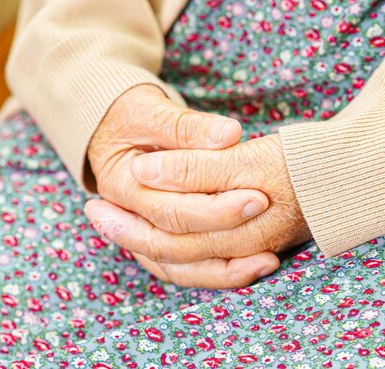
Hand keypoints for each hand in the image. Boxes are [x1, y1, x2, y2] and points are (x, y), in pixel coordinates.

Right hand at [86, 85, 278, 283]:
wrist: (116, 129)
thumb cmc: (133, 115)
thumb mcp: (153, 111)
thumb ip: (188, 126)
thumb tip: (230, 135)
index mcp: (121, 185)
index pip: (169, 210)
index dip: (214, 208)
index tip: (257, 194)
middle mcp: (128, 218)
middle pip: (176, 241)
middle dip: (224, 229)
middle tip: (266, 211)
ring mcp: (142, 235)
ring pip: (181, 268)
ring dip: (225, 270)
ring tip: (268, 262)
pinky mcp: (160, 241)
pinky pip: (188, 269)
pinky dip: (220, 273)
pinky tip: (256, 268)